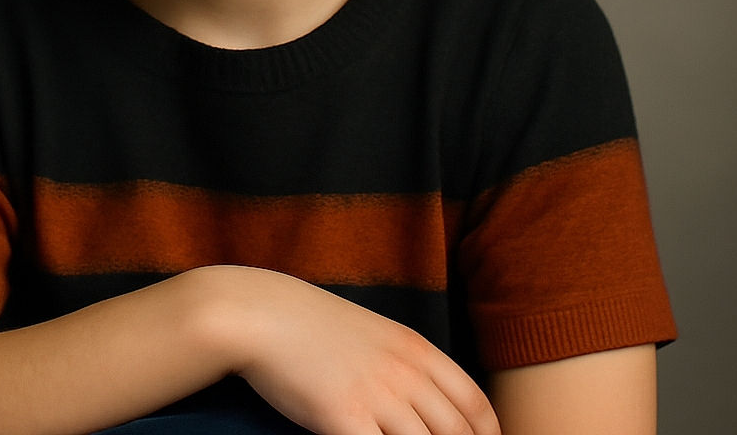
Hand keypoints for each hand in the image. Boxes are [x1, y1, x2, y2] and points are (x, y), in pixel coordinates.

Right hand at [201, 266, 499, 434]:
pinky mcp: (344, 418)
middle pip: (458, 433)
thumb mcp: (371, 331)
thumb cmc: (310, 324)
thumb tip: (429, 400)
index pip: (475, 403)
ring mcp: (376, 396)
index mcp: (415, 348)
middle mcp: (405, 372)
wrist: (262, 313)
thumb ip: (404, 363)